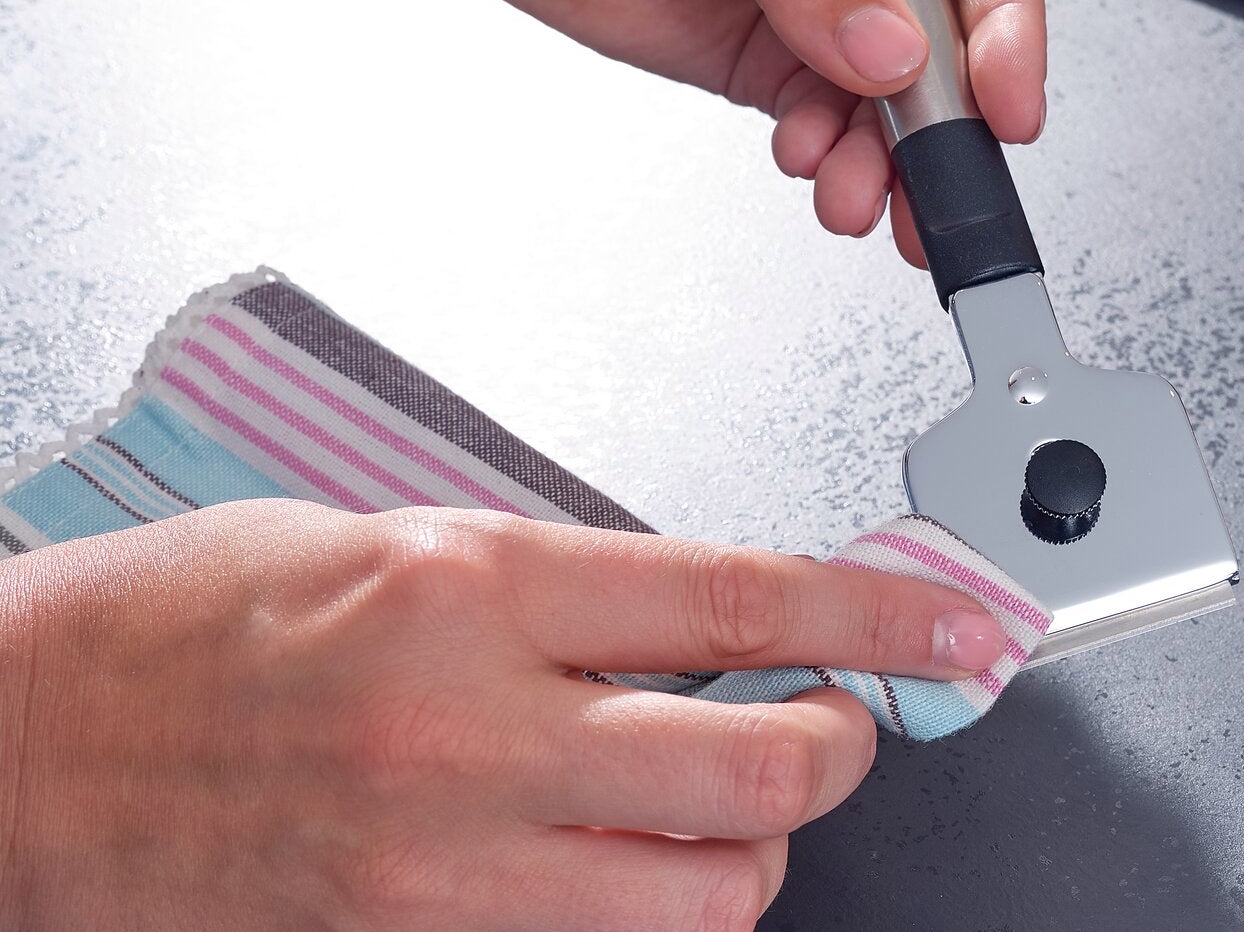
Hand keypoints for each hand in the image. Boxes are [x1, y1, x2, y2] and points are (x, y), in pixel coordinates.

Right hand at [0, 500, 1006, 930]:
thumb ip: (557, 583)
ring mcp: (443, 864)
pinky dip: (649, 907)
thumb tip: (704, 615)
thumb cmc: (186, 615)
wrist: (19, 742)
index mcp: (473, 584)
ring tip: (715, 794)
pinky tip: (614, 851)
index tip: (964, 625)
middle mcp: (473, 728)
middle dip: (845, 746)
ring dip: (750, 846)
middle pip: (760, 773)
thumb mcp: (389, 535)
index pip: (744, 600)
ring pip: (705, 896)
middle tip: (841, 717)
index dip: (884, 615)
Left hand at [295, 0, 1045, 263]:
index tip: (1004, 101)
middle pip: (958, 33)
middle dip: (948, 117)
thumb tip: (889, 50)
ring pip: (899, 98)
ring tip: (851, 195)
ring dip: (886, 159)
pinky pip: (832, 123)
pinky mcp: (776, 54)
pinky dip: (829, 157)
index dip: (1009, 23)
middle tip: (939, 184)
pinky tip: (807, 165)